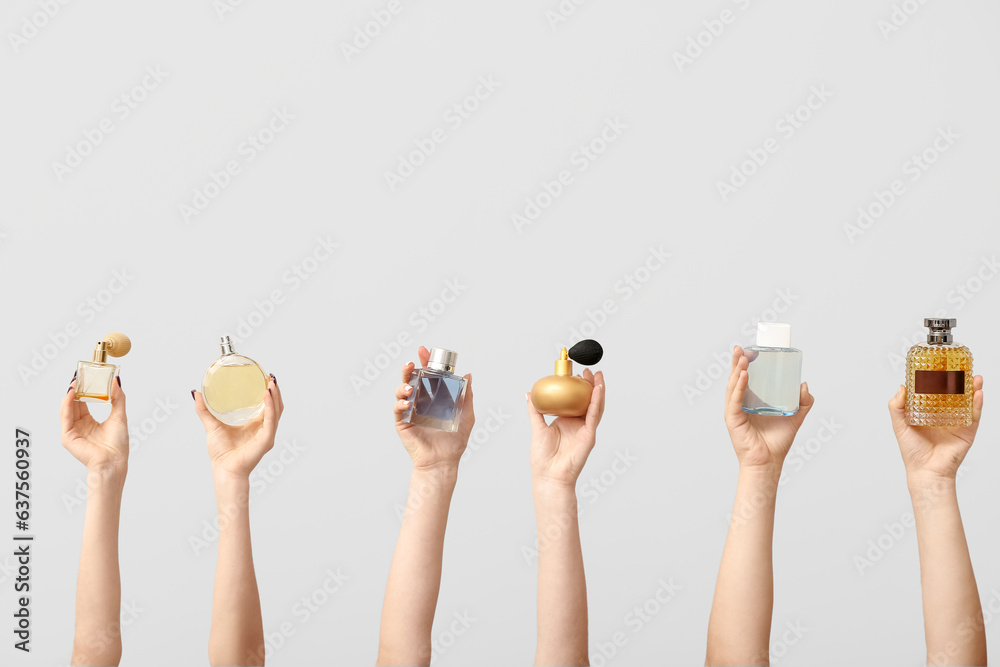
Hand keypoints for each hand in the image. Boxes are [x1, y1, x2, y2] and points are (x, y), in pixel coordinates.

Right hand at [61, 376, 128, 474]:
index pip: (83, 403)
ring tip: (74, 382)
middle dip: (75, 390)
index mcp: (90, 423)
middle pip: (73, 404)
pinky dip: (67, 404)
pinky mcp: (68, 437)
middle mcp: (80, 426)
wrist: (114, 461)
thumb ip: (118, 398)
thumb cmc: (118, 444)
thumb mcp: (119, 416)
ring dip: (70, 395)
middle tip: (78, 376)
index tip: (85, 377)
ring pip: (67, 409)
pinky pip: (65, 417)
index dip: (83, 390)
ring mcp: (73, 432)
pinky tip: (71, 394)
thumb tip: (117, 381)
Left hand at [193, 375, 282, 478]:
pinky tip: (266, 395)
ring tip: (270, 383)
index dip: (269, 392)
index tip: (266, 378)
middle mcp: (264, 429)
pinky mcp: (266, 439)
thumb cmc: (221, 453)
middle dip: (275, 391)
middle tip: (270, 377)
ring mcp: (267, 434)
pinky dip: (270, 407)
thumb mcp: (212, 425)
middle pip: (276, 406)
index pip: (268, 406)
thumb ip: (204, 410)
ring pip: (277, 411)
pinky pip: (271, 420)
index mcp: (256, 425)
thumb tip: (196, 393)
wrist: (224, 469)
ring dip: (275, 396)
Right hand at [393, 346, 474, 471]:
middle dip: (409, 369)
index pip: (428, 375)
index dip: (425, 362)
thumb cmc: (455, 441)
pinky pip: (398, 409)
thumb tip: (468, 374)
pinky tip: (407, 402)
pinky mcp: (403, 422)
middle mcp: (421, 402)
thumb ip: (466, 395)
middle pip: (411, 379)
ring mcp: (410, 411)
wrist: (443, 461)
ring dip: (403, 386)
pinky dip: (401, 403)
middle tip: (411, 363)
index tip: (424, 350)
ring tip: (410, 387)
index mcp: (434, 397)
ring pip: (401, 391)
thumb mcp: (466, 415)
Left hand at [527, 369, 604, 488]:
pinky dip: (597, 402)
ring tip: (598, 376)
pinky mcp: (589, 436)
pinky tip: (597, 390)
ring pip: (595, 406)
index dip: (577, 387)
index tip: (575, 373)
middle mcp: (578, 424)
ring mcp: (585, 430)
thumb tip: (529, 394)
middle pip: (588, 401)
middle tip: (590, 370)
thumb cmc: (543, 457)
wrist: (548, 475)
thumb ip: (535, 410)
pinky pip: (594, 416)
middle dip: (591, 385)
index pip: (575, 400)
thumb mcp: (537, 427)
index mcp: (567, 421)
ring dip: (598, 390)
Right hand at [725, 346, 813, 470]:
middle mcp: (740, 404)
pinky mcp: (733, 419)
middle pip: (735, 378)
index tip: (749, 349)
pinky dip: (738, 387)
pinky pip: (735, 399)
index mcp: (750, 401)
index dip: (745, 363)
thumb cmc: (777, 442)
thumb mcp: (794, 417)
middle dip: (737, 362)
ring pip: (733, 386)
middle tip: (740, 348)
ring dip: (736, 370)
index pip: (745, 378)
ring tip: (742, 357)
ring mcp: (735, 411)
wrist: (769, 462)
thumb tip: (804, 384)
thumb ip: (802, 402)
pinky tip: (743, 375)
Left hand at [889, 376, 982, 480]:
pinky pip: (974, 415)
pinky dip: (977, 403)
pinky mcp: (966, 432)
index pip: (934, 393)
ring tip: (973, 376)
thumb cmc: (912, 451)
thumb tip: (902, 387)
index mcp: (928, 413)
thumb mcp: (899, 425)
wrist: (926, 471)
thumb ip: (897, 406)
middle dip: (958, 381)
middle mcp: (943, 416)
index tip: (939, 366)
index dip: (937, 380)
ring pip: (966, 402)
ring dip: (972, 389)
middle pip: (954, 395)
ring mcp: (956, 423)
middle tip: (961, 367)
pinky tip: (977, 392)